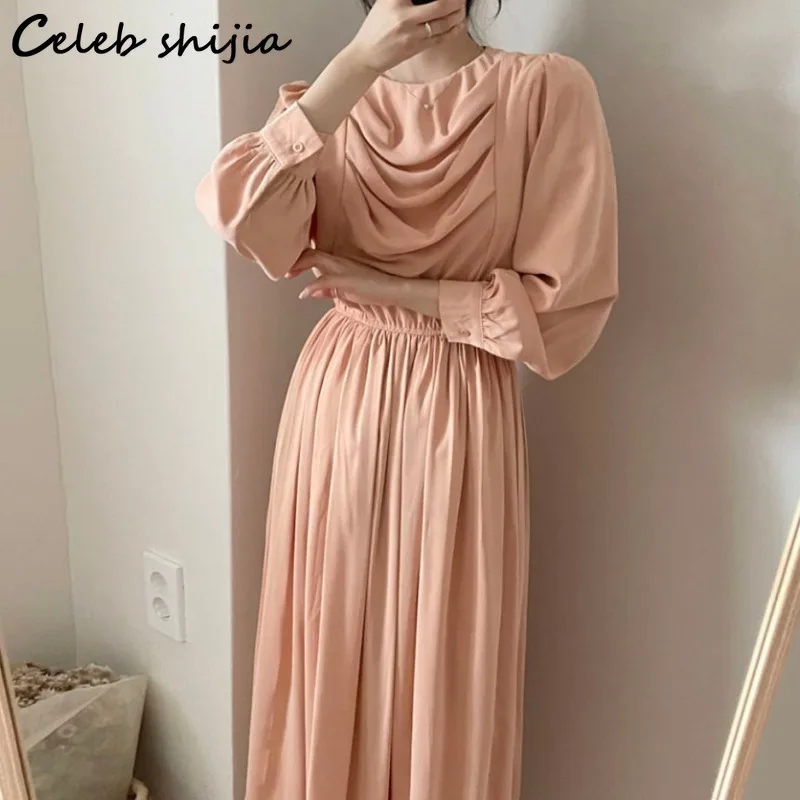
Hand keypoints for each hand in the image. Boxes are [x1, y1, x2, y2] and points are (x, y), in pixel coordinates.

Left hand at [290, 249, 439, 317]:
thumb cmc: (374, 289)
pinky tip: (304, 293)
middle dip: (294, 260)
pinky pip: (326, 279)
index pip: (314, 254)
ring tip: (287, 274)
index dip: (298, 258)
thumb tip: (311, 291)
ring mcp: (344, 269)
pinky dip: (313, 285)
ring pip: (316, 260)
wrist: (395, 289)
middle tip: (281, 269)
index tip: (285, 266)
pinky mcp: (349, 279)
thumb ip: (329, 289)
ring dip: (299, 267)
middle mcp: (340, 261)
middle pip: (311, 253)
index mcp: (339, 262)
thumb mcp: (346, 290)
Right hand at [345, 0, 466, 74]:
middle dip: (456, 1)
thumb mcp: (385, 2)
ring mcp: (412, 34)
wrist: (366, 55)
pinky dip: (453, 31)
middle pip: (440, 5)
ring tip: (462, 8)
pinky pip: (440, 38)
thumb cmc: (375, 28)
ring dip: (457, 15)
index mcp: (395, 0)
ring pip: (443, 23)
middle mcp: (404, 16)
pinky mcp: (416, 47)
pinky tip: (458, 24)